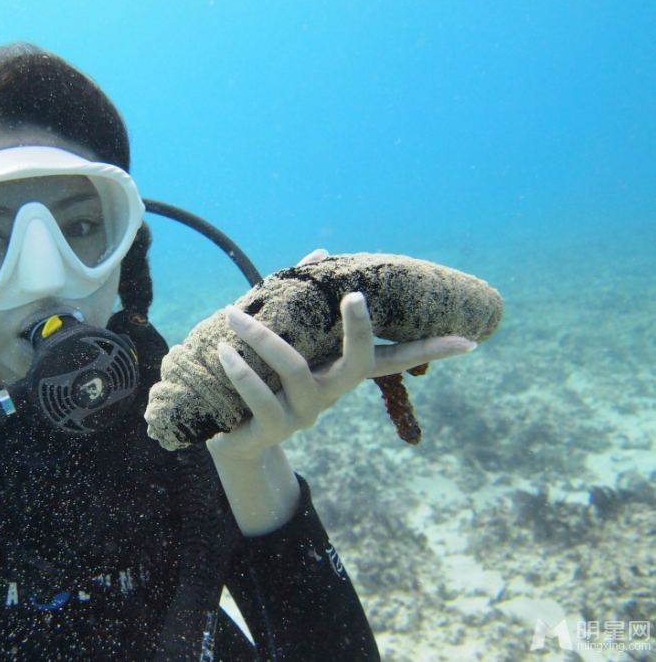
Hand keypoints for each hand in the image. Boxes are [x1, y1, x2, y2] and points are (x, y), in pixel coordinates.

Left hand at [206, 290, 475, 462]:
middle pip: (360, 363)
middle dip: (359, 330)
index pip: (394, 359)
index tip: (468, 340)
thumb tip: (322, 252)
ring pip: (292, 369)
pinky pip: (258, 395)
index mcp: (339, 372)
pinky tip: (222, 349)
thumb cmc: (262, 379)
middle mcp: (331, 394)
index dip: (431, 351)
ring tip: (232, 315)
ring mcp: (304, 415)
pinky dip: (239, 369)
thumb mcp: (283, 342)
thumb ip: (300, 302)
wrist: (230, 438)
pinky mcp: (272, 430)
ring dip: (260, 337)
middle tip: (353, 295)